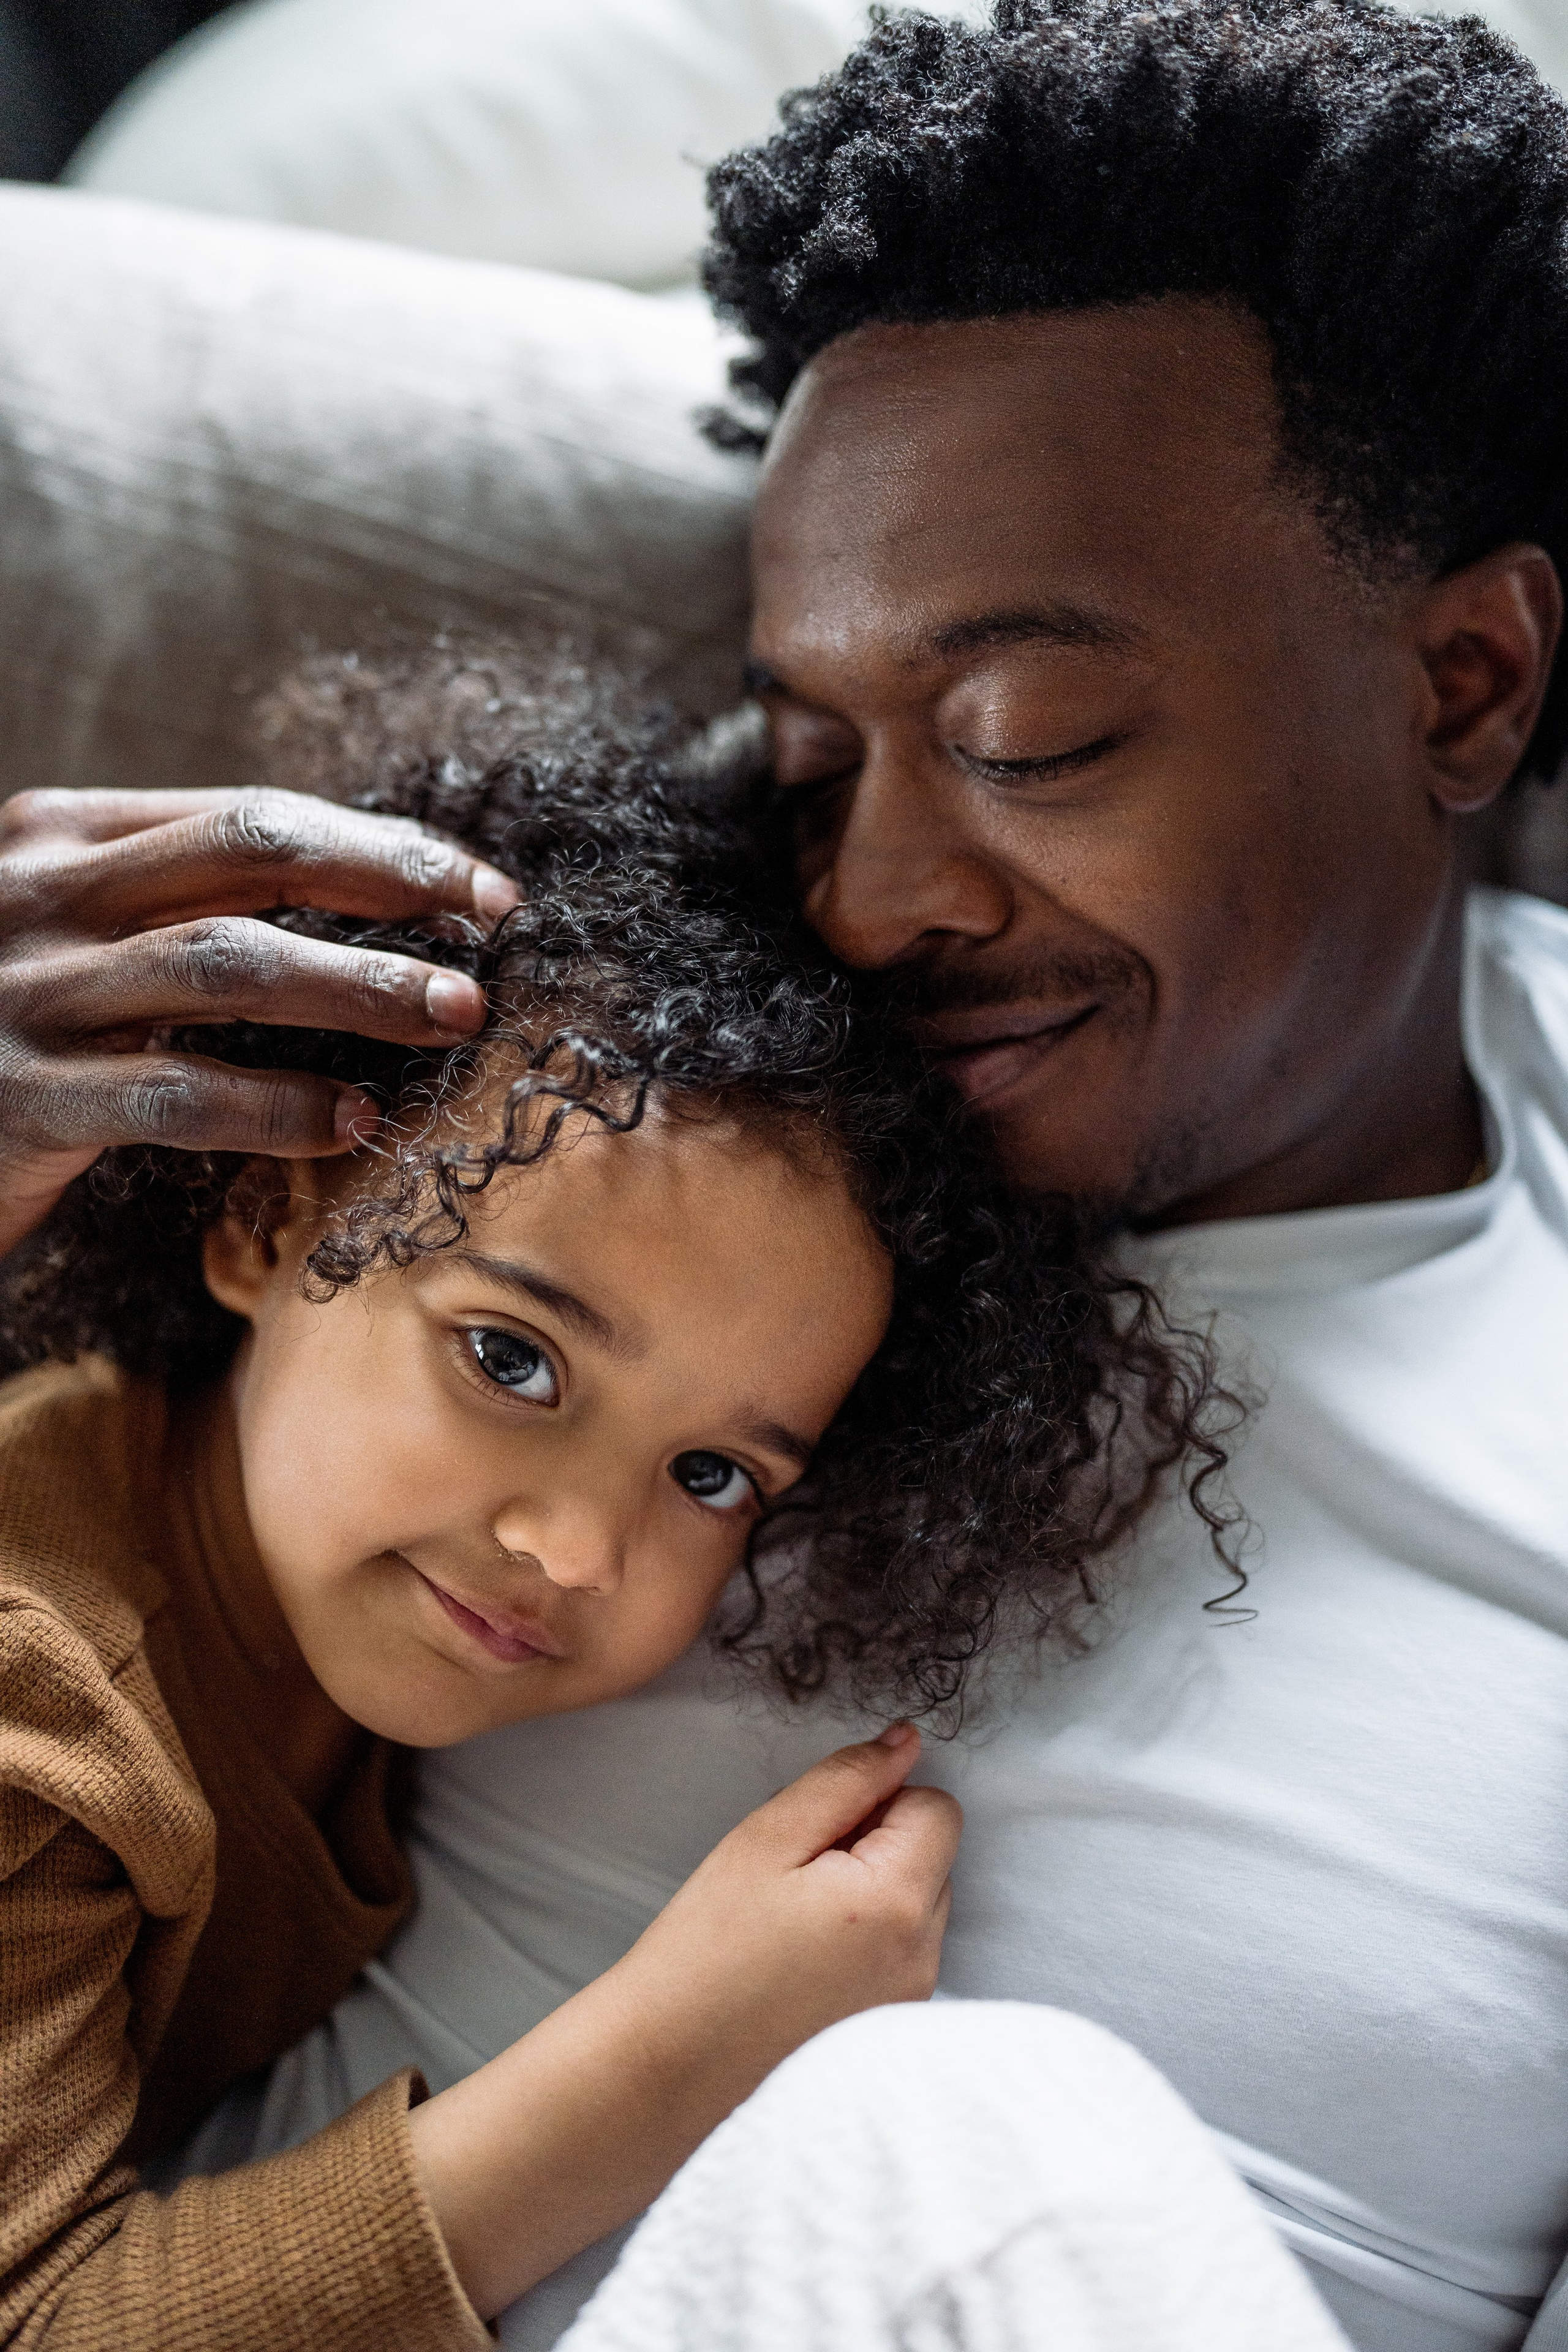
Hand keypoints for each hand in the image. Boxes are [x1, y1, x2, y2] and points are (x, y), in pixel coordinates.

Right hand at [0, 787, 519, 1255]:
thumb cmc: (17, 1032)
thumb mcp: (88, 939)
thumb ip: (189, 903)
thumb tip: (372, 894)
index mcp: (64, 834)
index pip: (253, 816)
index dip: (381, 846)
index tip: (481, 885)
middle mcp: (41, 894)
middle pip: (251, 857)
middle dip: (388, 885)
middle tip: (489, 931)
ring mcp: (28, 992)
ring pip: (228, 966)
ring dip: (359, 986)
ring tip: (454, 1014)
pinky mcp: (25, 1099)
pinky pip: (179, 1094)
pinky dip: (279, 1106)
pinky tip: (354, 1119)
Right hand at [615, 1720, 957, 2080]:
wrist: (668, 2065)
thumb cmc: (707, 1948)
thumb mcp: (768, 1838)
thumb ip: (847, 1778)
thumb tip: (906, 1741)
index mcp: (897, 1903)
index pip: (937, 1807)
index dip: (879, 1801)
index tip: (819, 1832)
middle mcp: (923, 1957)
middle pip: (934, 1856)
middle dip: (879, 1845)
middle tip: (798, 1874)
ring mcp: (912, 2000)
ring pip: (919, 1902)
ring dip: (874, 1891)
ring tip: (796, 1921)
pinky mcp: (891, 2028)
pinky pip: (902, 1951)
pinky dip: (867, 1938)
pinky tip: (803, 1959)